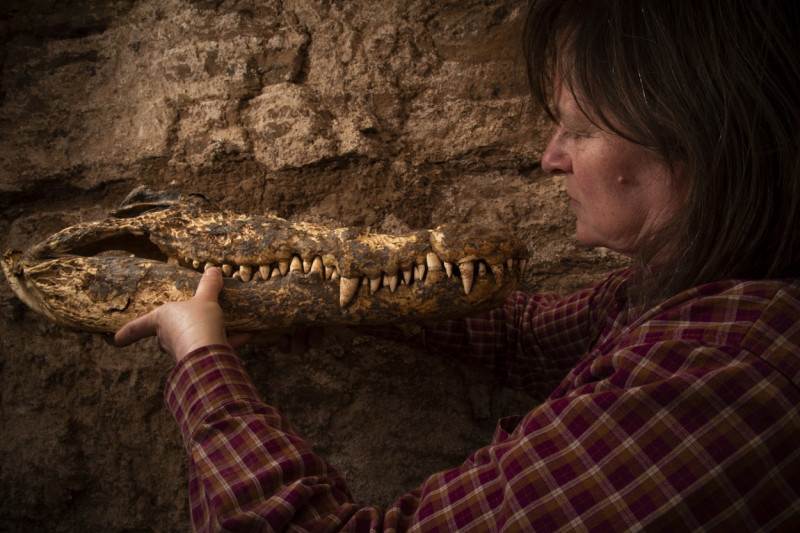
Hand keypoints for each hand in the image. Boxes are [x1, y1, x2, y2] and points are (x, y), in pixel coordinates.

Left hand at [114, 267, 251, 361]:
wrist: (208, 353)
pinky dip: (231, 340)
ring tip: (226, 323)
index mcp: (161, 320)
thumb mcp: (205, 298)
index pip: (138, 326)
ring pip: (194, 339)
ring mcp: (184, 350)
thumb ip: (209, 285)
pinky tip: (249, 333)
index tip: (115, 340)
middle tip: (192, 317)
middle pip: (169, 332)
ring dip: (208, 332)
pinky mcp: (204, 358)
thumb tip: (212, 269)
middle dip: (178, 328)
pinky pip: (216, 345)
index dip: (127, 333)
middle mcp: (168, 337)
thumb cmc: (196, 322)